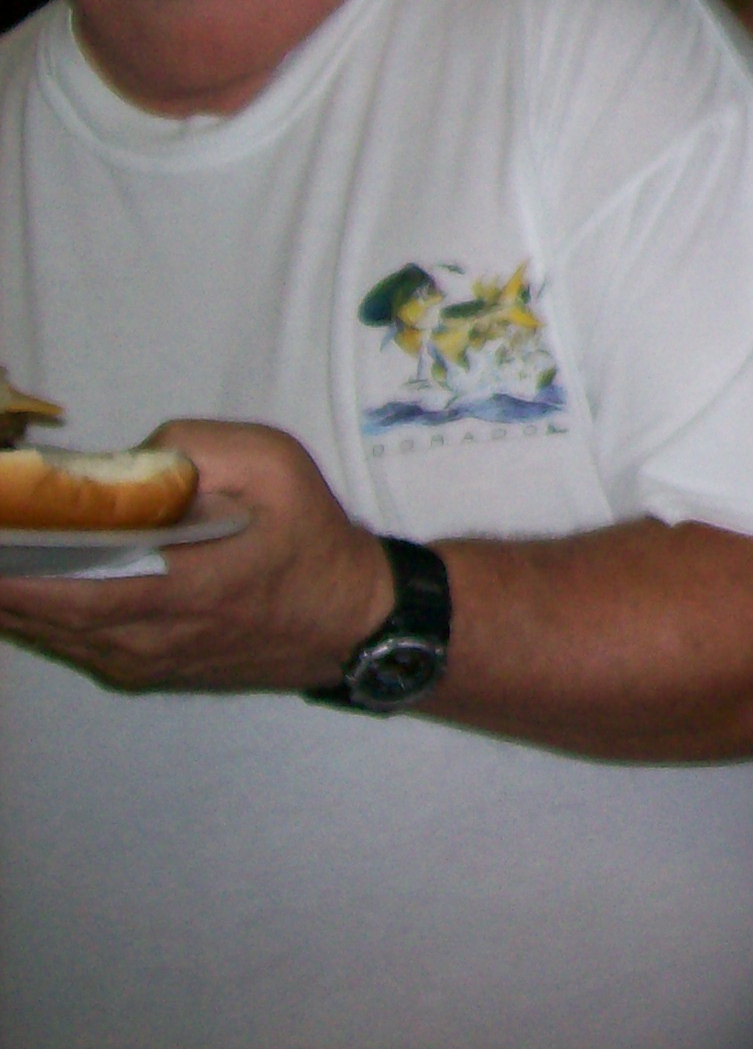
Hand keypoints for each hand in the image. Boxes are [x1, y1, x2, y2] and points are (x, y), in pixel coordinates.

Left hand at [0, 420, 389, 693]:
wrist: (351, 620)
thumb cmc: (311, 538)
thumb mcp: (277, 466)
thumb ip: (199, 448)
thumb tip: (128, 460)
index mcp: (184, 585)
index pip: (72, 588)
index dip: (15, 569)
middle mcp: (152, 636)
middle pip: (45, 615)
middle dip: (3, 579)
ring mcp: (144, 662)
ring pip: (52, 634)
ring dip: (12, 600)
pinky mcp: (145, 671)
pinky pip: (72, 645)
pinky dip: (37, 616)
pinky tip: (18, 587)